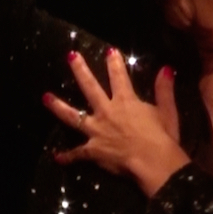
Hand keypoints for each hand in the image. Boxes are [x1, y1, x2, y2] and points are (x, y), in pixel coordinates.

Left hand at [42, 48, 189, 196]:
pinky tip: (57, 157)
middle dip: (80, 70)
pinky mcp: (93, 151)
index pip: (119, 77)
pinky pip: (77, 154)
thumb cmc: (162, 138)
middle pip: (89, 87)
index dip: (114, 63)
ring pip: (73, 117)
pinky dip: (67, 156)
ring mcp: (97, 131)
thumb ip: (164, 90)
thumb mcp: (167, 112)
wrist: (152, 162)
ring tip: (45, 98)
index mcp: (126, 101)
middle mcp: (107, 112)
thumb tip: (166, 69)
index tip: (109, 51)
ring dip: (58, 106)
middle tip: (70, 56)